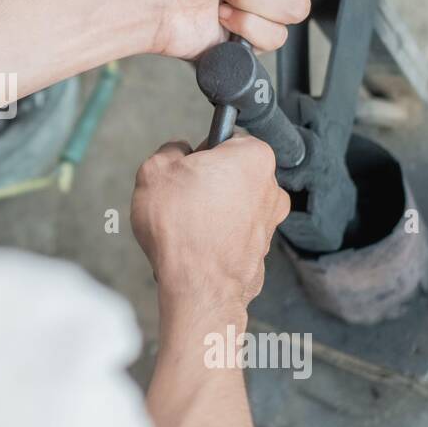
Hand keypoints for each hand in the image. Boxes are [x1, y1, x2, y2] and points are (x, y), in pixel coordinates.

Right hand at [130, 136, 289, 321]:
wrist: (197, 286)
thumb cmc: (181, 227)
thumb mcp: (155, 170)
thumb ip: (169, 151)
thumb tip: (177, 152)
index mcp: (254, 157)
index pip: (227, 139)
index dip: (200, 152)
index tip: (186, 168)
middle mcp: (271, 188)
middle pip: (233, 174)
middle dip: (207, 182)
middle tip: (180, 197)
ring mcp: (270, 223)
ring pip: (234, 205)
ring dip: (212, 211)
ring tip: (185, 226)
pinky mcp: (262, 252)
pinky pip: (234, 234)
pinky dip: (217, 237)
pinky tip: (196, 246)